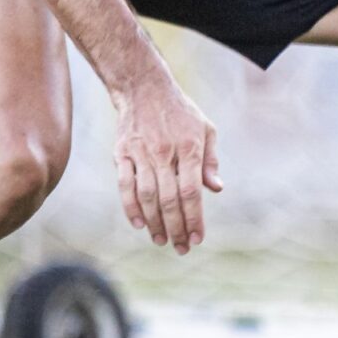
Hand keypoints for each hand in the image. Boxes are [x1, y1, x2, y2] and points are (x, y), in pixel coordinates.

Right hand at [112, 74, 221, 253]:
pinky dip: (130, 207)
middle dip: (176, 228)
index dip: (195, 218)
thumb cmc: (181, 113)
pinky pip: (125, 185)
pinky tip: (139, 224)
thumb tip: (216, 189)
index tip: (197, 238)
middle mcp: (165, 152)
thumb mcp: (206, 129)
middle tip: (181, 248)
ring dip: (154, 223)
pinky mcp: (121, 153)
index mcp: (189, 148)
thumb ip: (210, 161)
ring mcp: (141, 153)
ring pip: (147, 196)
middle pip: (169, 199)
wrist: (144, 88)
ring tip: (161, 240)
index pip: (192, 192)